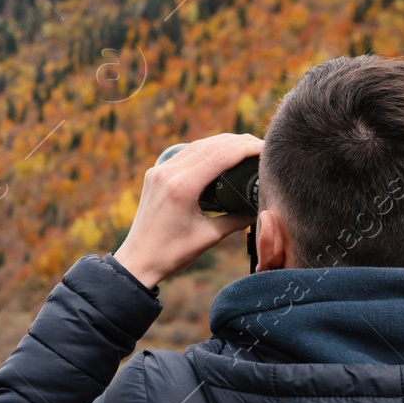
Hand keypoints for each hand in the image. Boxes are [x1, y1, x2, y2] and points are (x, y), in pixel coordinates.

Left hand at [112, 133, 261, 288]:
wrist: (137, 261)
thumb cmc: (171, 254)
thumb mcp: (209, 237)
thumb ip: (236, 219)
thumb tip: (259, 207)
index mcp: (182, 187)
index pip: (221, 156)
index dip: (246, 149)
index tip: (266, 149)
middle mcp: (168, 173)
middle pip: (210, 145)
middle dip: (238, 142)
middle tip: (260, 146)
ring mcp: (159, 171)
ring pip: (196, 146)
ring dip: (222, 143)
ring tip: (245, 147)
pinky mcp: (155, 174)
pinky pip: (184, 154)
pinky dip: (205, 150)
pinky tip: (220, 154)